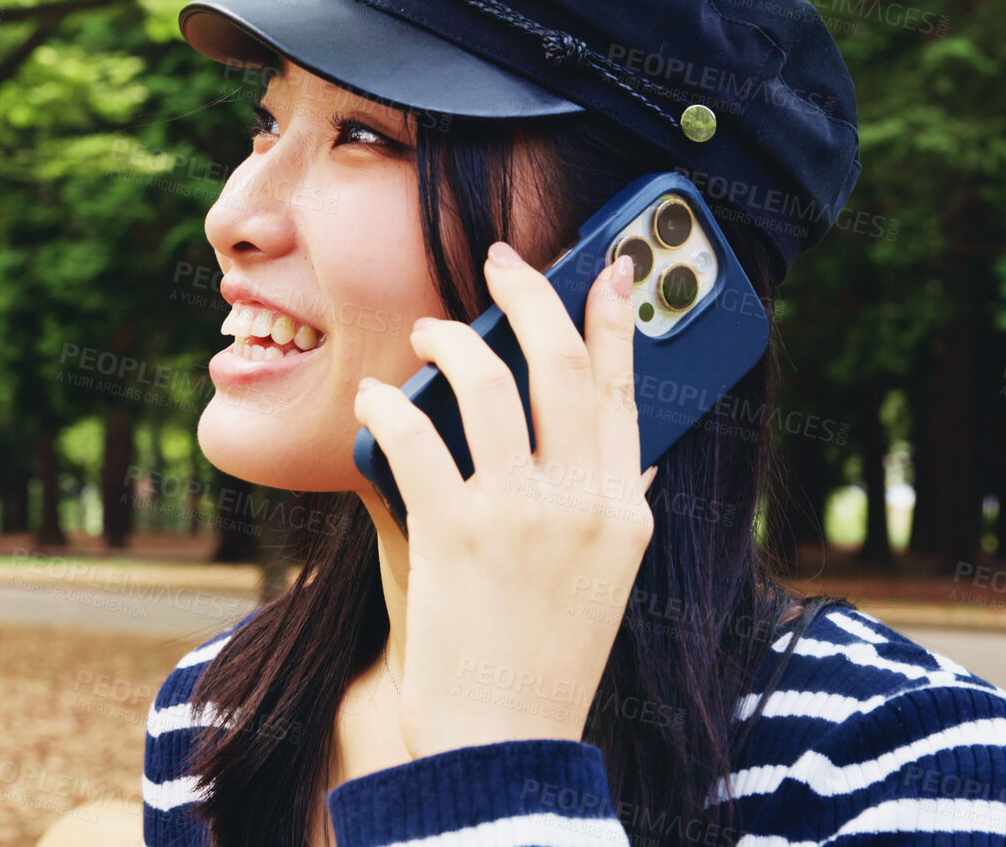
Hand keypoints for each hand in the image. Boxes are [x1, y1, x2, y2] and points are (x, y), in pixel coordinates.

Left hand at [353, 241, 654, 759]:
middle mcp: (582, 505)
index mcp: (623, 513)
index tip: (609, 265)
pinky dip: (389, 403)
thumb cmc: (543, 659)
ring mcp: (520, 517)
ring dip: (450, 340)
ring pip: (488, 383)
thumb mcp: (603, 581)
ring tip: (429, 333)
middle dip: (532, 294)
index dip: (616, 317)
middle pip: (563, 364)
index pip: (627, 390)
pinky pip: (416, 436)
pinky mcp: (456, 535)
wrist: (503, 743)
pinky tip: (375, 397)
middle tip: (504, 261)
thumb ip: (611, 510)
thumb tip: (630, 455)